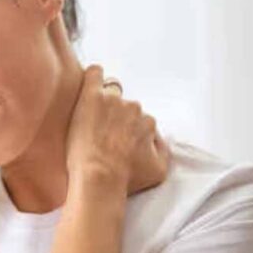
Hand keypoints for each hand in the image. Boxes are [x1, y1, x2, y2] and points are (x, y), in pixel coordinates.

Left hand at [65, 65, 169, 195]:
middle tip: (100, 130)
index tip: (115, 136)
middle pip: (123, 104)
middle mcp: (133, 108)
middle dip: (114, 114)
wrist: (99, 177)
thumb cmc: (125, 177)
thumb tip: (156, 137)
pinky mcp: (92, 97)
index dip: (125, 127)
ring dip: (101, 102)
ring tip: (90, 117)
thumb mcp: (159, 170)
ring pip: (108, 92)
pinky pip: (94, 74)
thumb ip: (162, 149)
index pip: (138, 117)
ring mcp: (112, 100)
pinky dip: (92, 75)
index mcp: (148, 122)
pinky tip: (89, 80)